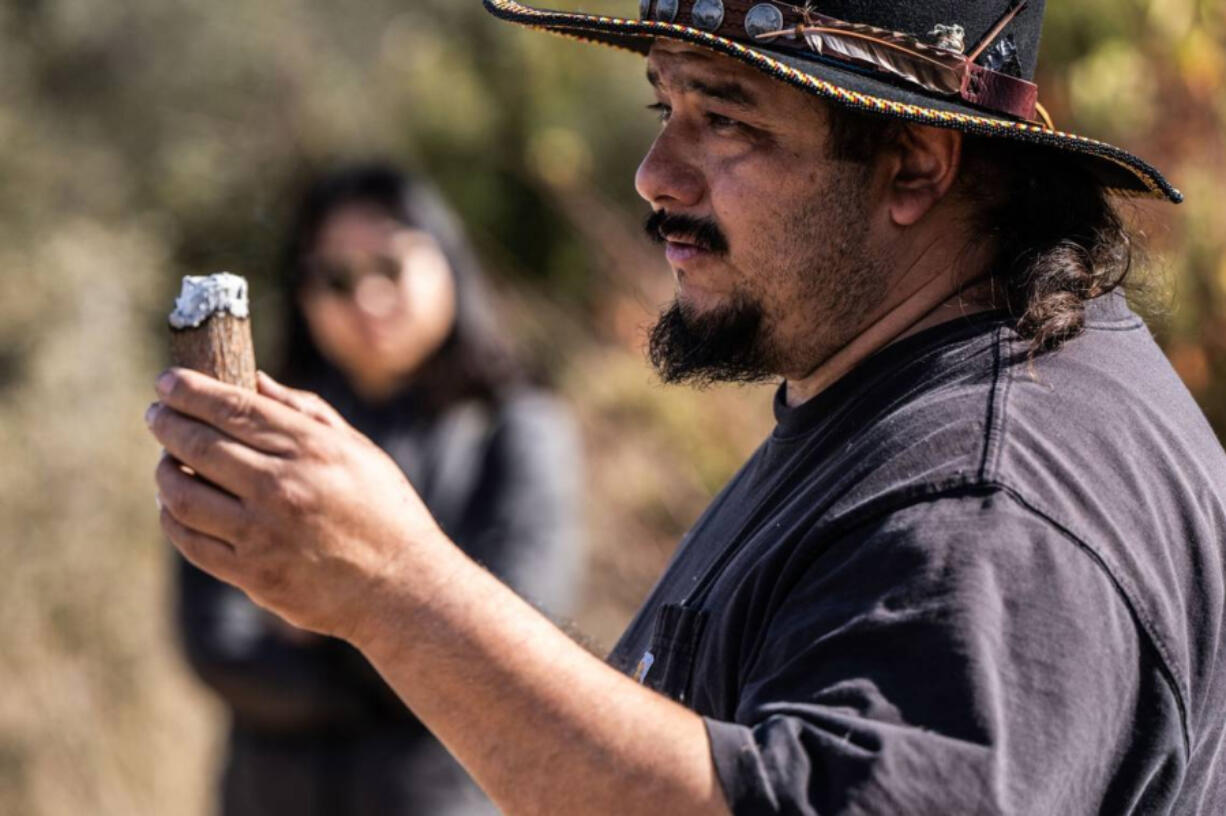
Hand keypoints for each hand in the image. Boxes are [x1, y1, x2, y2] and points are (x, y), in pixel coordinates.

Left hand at [147, 368, 447, 640]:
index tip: (167, 382)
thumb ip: (307, 412)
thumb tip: (256, 382)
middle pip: (198, 445)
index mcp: (311, 449)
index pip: (233, 408)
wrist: (400, 586)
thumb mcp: (359, 450)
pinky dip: (171, 517)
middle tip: (157, 415)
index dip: (190, 390)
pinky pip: (189, 541)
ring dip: (163, 471)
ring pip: (181, 494)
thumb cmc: (384, 511)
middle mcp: (282, 486)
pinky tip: (175, 505)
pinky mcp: (251, 573)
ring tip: (166, 462)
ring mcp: (262, 533)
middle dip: (166, 423)